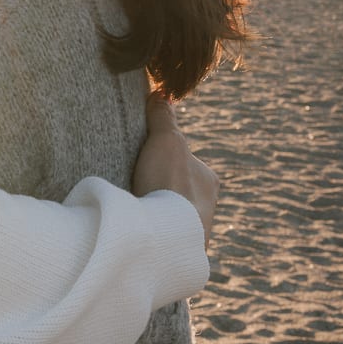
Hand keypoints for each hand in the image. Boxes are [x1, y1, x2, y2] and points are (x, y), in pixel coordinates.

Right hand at [132, 92, 219, 248]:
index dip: (162, 158)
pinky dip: (152, 231)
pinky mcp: (179, 251)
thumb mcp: (165, 140)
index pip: (184, 162)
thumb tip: (163, 92)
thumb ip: (164, 117)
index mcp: (209, 180)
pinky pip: (163, 235)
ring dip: (155, 212)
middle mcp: (208, 206)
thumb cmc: (169, 184)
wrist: (166, 236)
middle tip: (136, 187)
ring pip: (171, 214)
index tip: (144, 162)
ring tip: (134, 209)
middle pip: (177, 189)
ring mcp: (195, 231)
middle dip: (160, 189)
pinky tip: (138, 228)